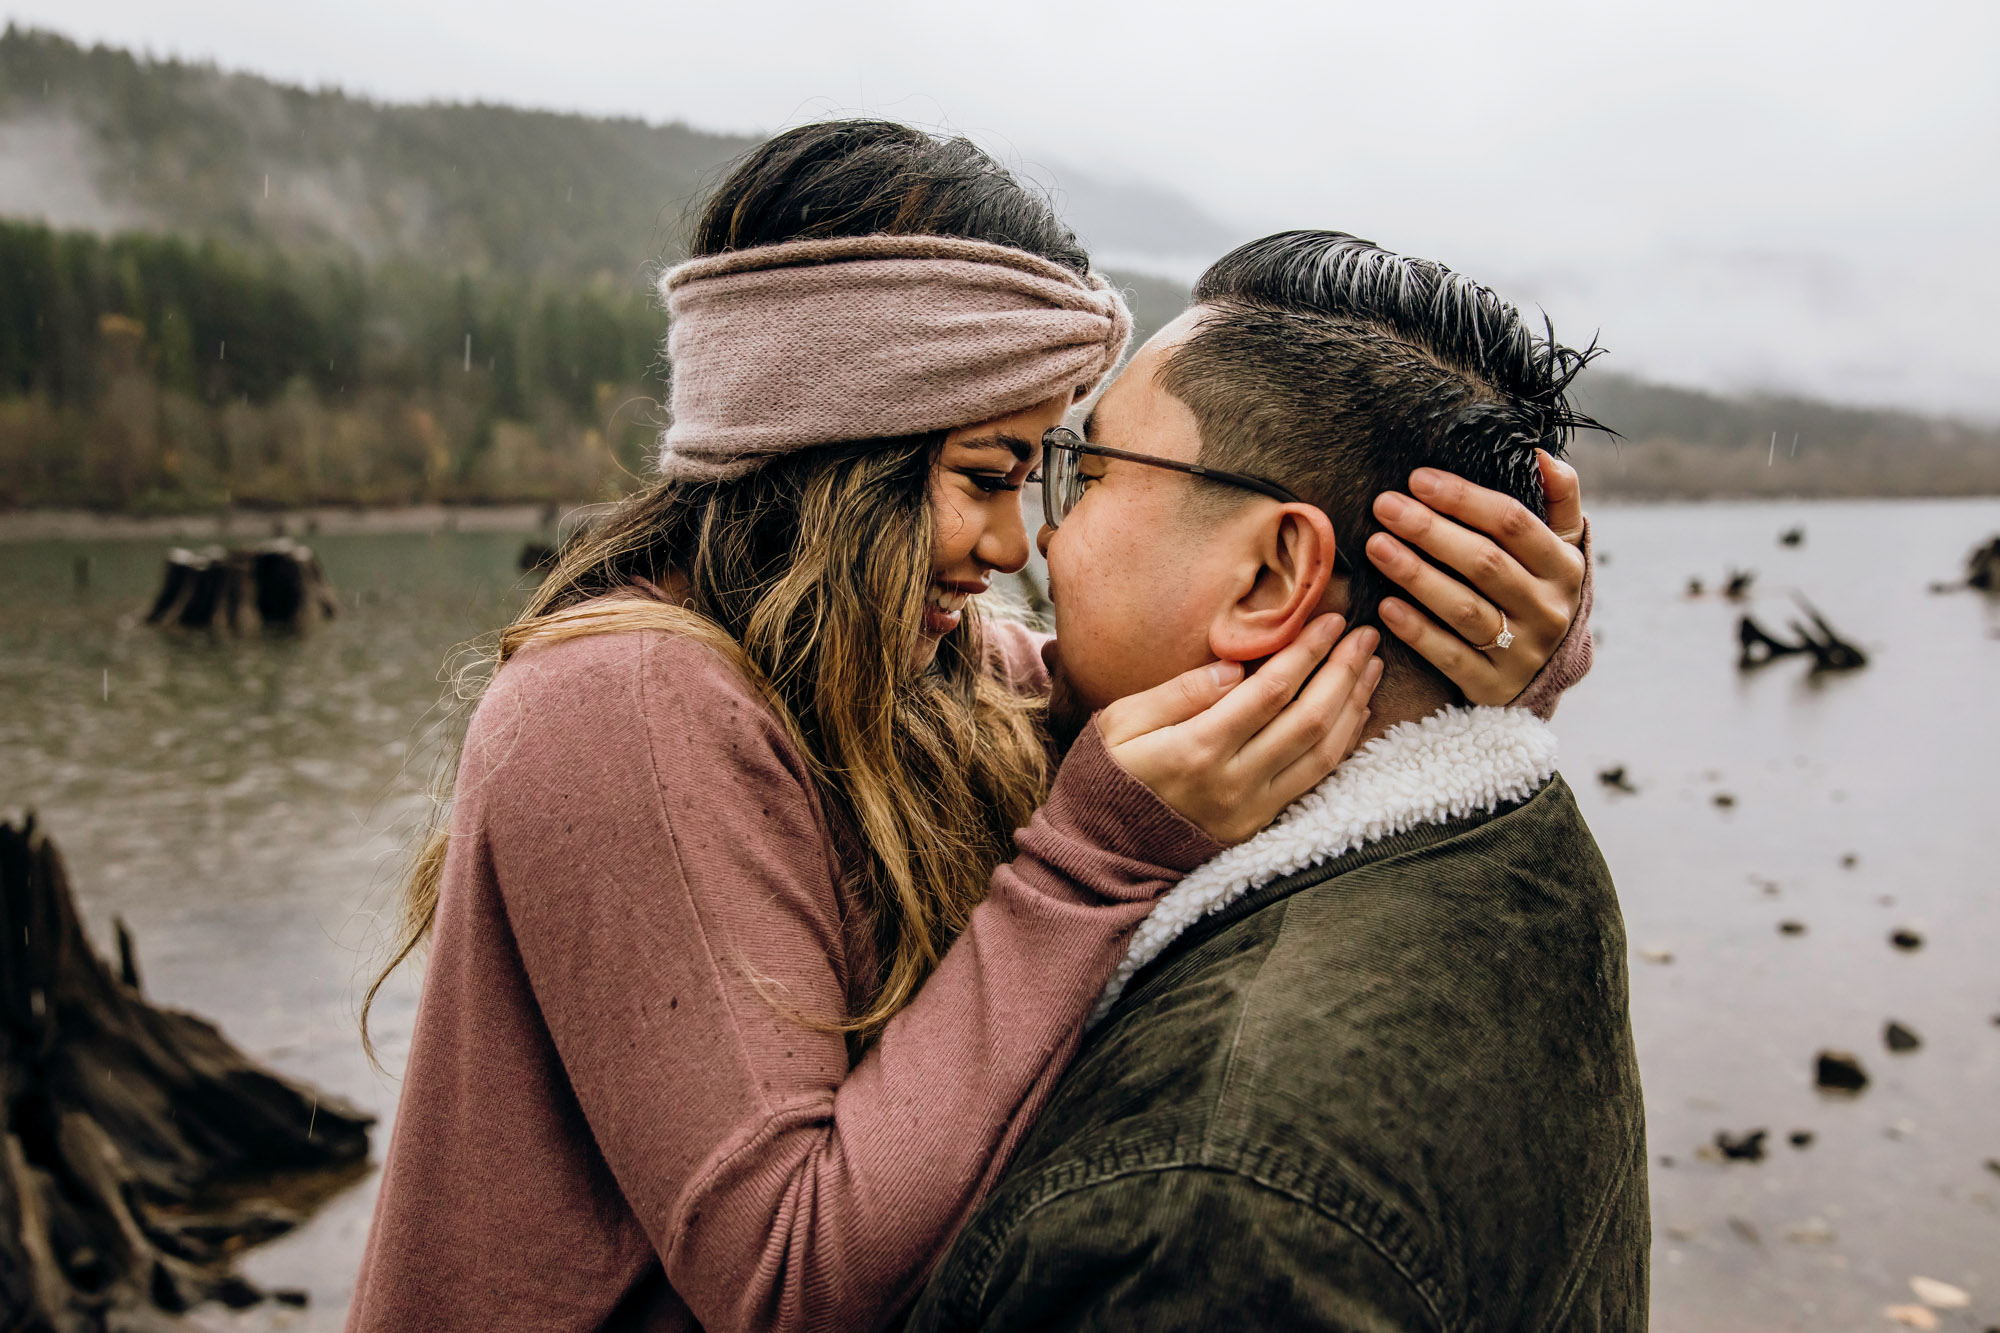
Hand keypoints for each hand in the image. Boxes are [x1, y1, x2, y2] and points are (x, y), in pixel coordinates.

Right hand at [1096, 615, 1382, 844]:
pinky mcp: (1261, 825)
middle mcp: (1234, 782)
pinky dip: (1343, 743)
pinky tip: (1355, 713)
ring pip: (1323, 753)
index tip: (1330, 620)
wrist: (1103, 850)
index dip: (1306, 652)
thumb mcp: (1122, 722)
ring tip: (1370, 667)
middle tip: (1365, 635)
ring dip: (1353, 706)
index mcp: (1197, 749)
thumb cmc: (1108, 774)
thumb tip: (1234, 668)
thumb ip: (1178, 692)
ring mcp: (1252, 809)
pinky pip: (1315, 780)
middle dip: (1342, 672)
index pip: (1270, 691)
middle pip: (1308, 720)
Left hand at [1365, 450, 1586, 705]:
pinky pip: (1450, 656)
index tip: (1417, 479)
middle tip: (1384, 506)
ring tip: (1376, 546)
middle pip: (1484, 563)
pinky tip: (1385, 606)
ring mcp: (1522, 652)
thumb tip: (1541, 455)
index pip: (1513, 523)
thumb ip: (1558, 501)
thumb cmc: (1539, 591)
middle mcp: (1548, 610)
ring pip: (1464, 609)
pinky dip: (1417, 631)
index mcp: (1564, 568)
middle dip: (1430, 530)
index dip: (1464, 499)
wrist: (1546, 672)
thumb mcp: (1561, 549)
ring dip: (1416, 575)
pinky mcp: (1493, 686)